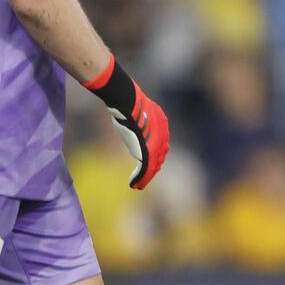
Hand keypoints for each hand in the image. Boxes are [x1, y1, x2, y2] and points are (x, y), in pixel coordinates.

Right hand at [81, 55, 169, 188]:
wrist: (126, 101)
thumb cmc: (124, 100)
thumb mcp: (131, 108)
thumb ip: (132, 113)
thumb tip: (122, 105)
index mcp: (160, 121)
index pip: (161, 142)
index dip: (155, 154)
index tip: (150, 162)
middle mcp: (162, 133)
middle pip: (159, 155)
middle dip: (152, 167)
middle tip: (145, 177)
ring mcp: (156, 142)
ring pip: (153, 165)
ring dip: (146, 176)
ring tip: (139, 184)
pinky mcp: (148, 150)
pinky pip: (146, 169)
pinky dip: (141, 178)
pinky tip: (134, 184)